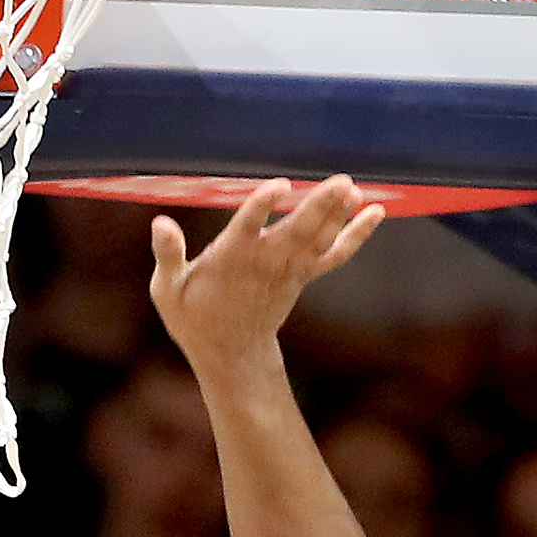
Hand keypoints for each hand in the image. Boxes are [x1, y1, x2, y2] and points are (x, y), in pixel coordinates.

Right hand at [148, 178, 385, 368]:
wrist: (231, 354)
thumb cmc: (194, 315)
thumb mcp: (167, 290)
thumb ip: (168, 255)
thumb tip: (160, 222)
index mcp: (229, 260)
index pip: (247, 228)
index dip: (262, 206)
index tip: (279, 186)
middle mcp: (264, 263)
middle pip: (295, 232)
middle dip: (319, 208)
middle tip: (341, 182)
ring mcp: (288, 270)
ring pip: (317, 239)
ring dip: (338, 215)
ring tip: (354, 187)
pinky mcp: (304, 275)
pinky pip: (334, 255)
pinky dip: (356, 236)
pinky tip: (376, 212)